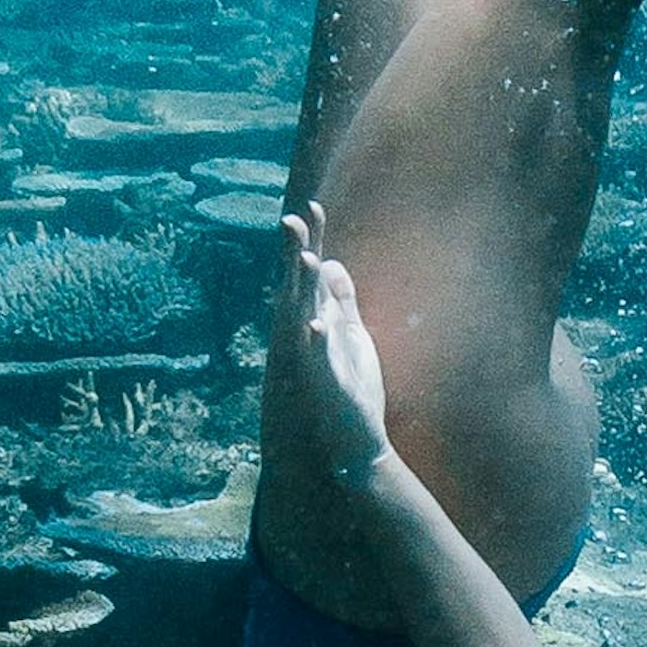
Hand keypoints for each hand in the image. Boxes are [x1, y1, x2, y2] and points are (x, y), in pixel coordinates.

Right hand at [275, 201, 393, 482]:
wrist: (355, 439)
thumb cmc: (351, 387)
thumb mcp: (351, 333)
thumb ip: (342, 298)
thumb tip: (332, 261)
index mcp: (317, 318)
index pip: (311, 272)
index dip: (312, 240)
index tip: (314, 206)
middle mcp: (308, 334)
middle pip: (299, 286)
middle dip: (297, 254)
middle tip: (291, 219)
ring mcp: (314, 358)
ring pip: (303, 317)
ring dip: (304, 289)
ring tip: (307, 259)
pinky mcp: (326, 382)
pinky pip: (317, 358)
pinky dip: (316, 340)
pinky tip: (315, 323)